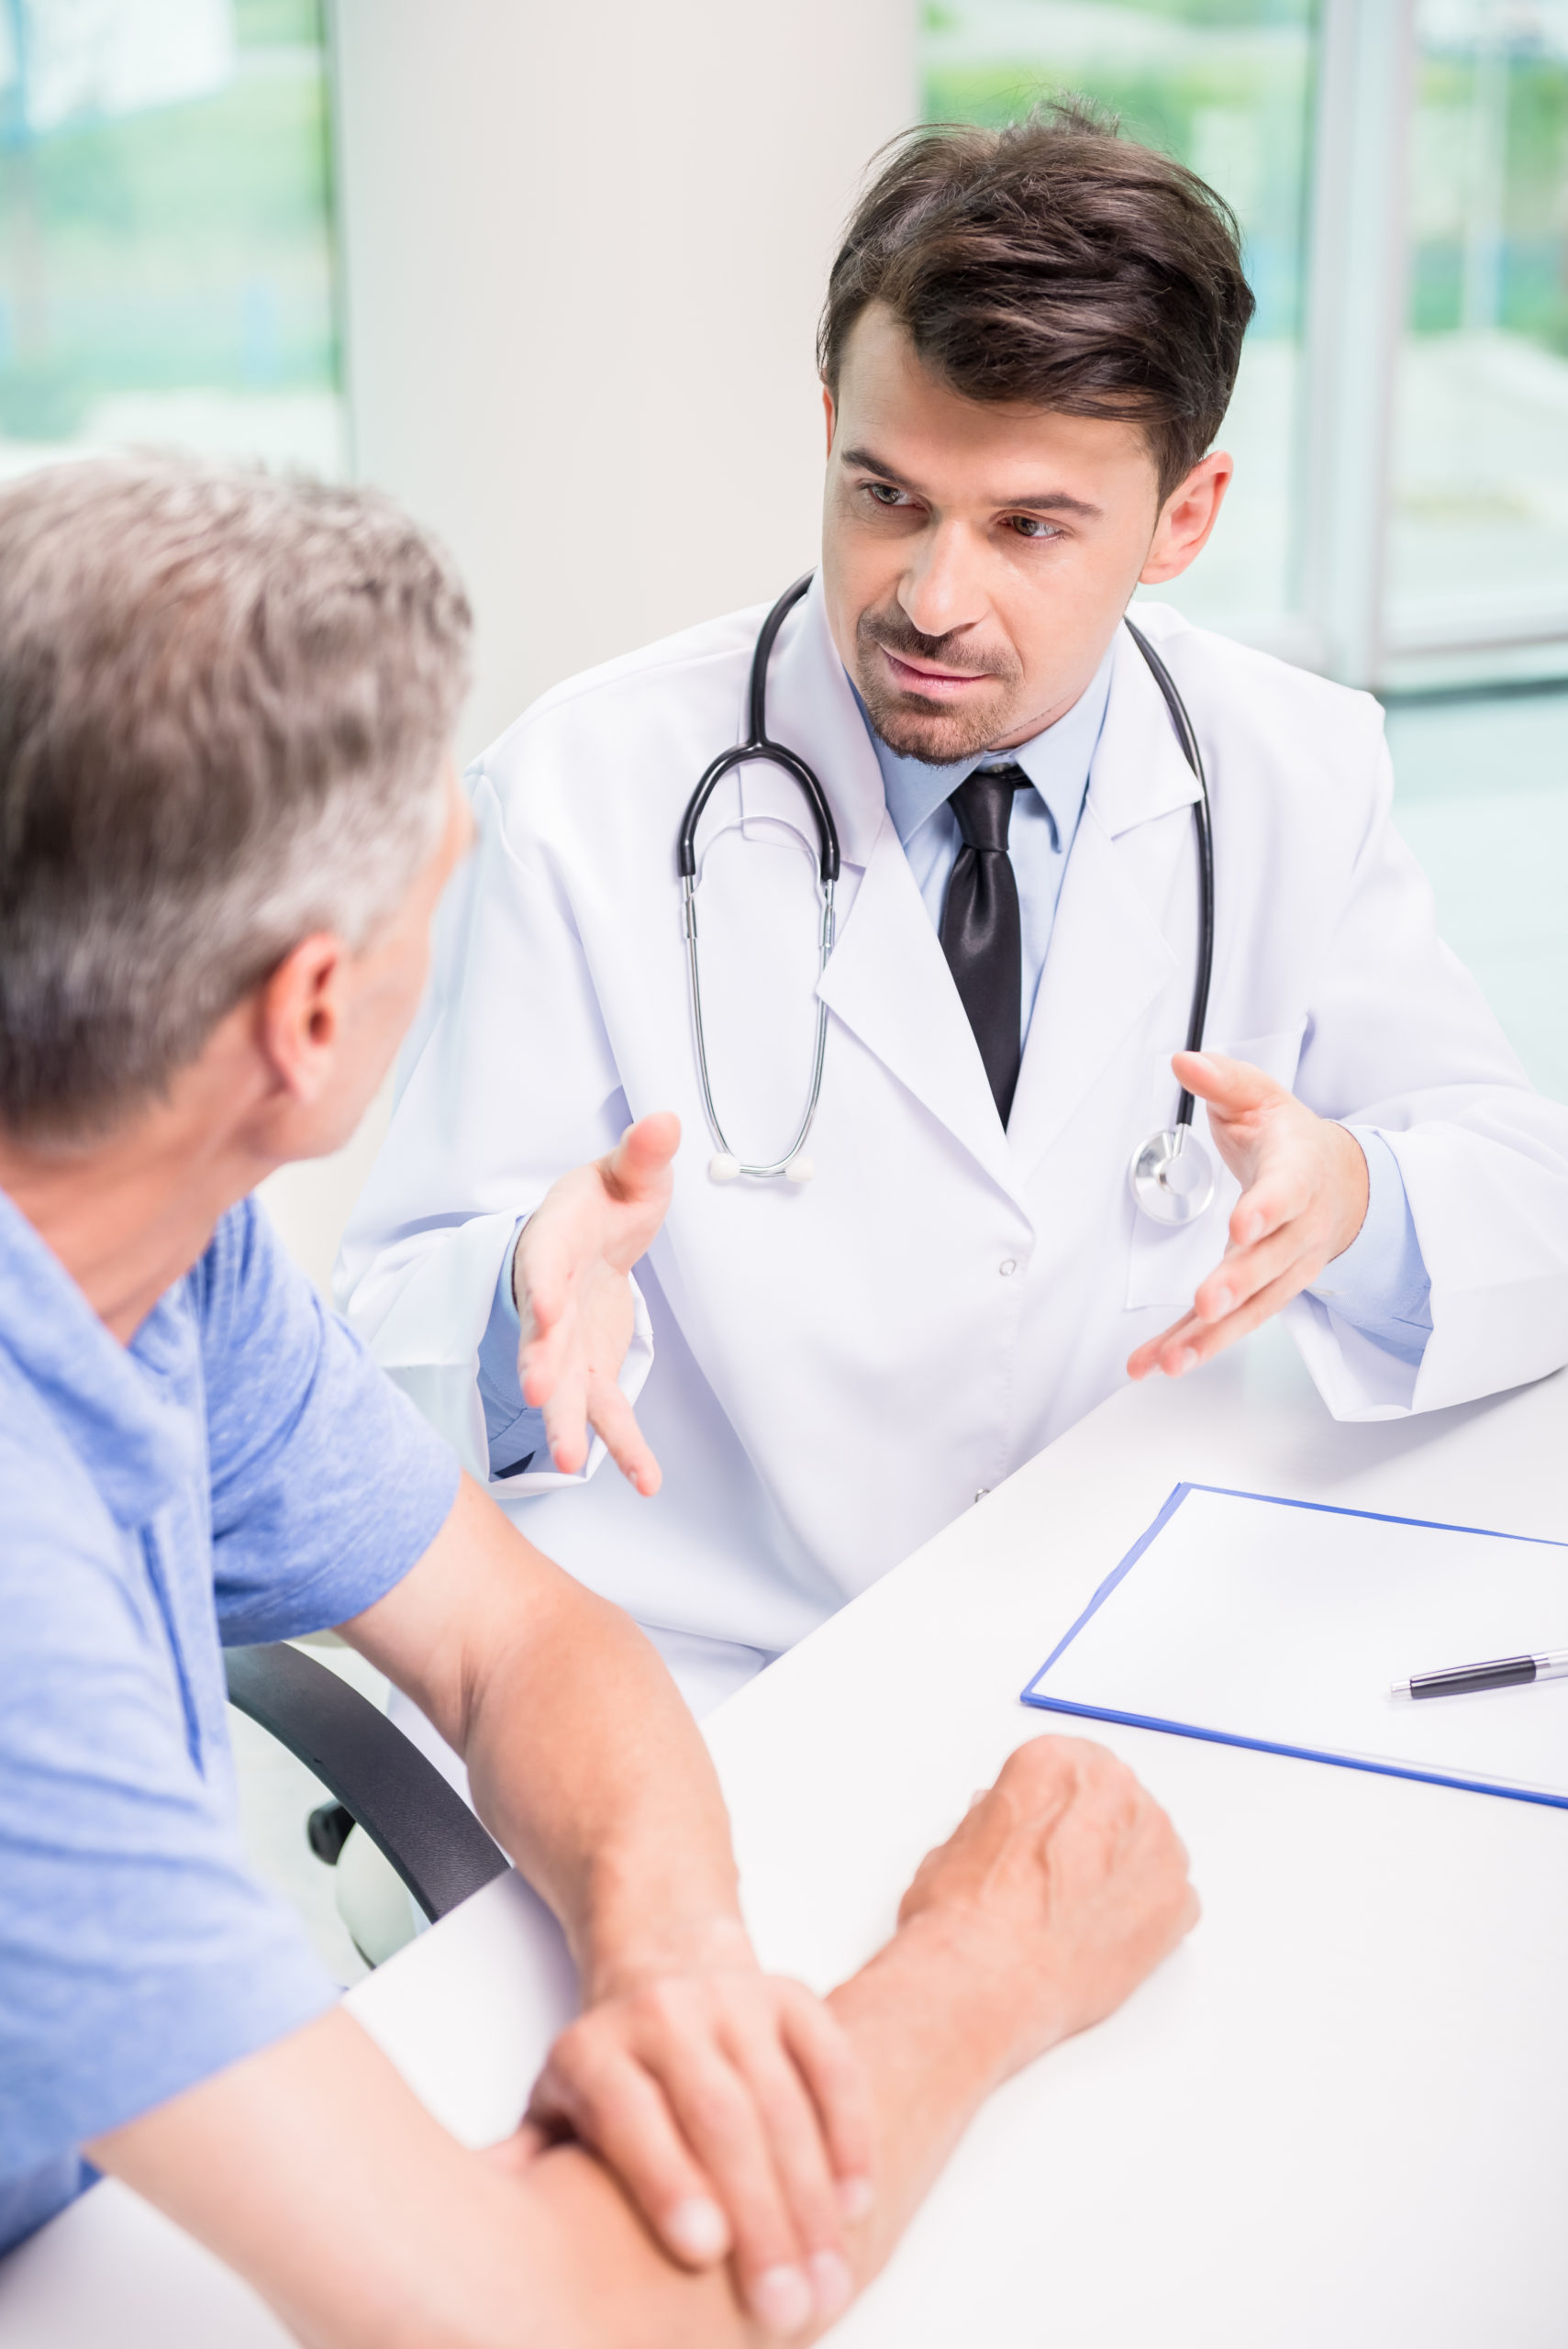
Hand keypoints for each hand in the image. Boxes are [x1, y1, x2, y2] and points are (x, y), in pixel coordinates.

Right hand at [513, 1112, 679, 1490]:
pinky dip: (625, 1448)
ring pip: (564, 1388)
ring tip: (572, 1462)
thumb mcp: (625, 1171)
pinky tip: (648, 1481)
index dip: (543, 1286)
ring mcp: (566, 1344)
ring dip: (567, 1423)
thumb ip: (643, 1153)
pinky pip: (607, 1414)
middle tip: (540, 1395)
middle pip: (540, 1336)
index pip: (544, 1264)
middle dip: (540, 1365)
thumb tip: (665, 1119)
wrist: (587, 1238)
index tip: (546, 1310)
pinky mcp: (590, 1372)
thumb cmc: (602, 1202)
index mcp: (554, 1242)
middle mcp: (550, 1300)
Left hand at [526, 1934, 872, 2336]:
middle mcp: (664, 2013)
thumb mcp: (554, 2107)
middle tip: (786, 2307)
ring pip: (784, 2101)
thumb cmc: (610, 2069)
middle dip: (760, 2219)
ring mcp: (735, 1999)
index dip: (668, 2181)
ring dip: (813, 2200)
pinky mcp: (792, 1995)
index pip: (631, 2115)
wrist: (664, 1959)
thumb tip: (482, 2246)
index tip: (703, 2253)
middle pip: (721, 2118)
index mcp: (594, 2049)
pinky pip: (833, 2064)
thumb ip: (528, 2170)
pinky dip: (851, 2135)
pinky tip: (857, 2202)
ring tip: (830, 2281)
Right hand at [894, 1737, 1197, 2085]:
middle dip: (1092, 1833)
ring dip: (1123, 1870)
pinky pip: (1172, 1897)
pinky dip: (1146, 1916)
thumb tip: (1009, 1828)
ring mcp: (1156, 1844)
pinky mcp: (1179, 1900)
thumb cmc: (968, 1914)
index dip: (1052, 1806)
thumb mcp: (959, 1842)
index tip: (1044, 1831)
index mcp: (1057, 1762)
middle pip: (1114, 1799)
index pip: (1069, 1765)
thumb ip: (1000, 1822)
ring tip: (1079, 1912)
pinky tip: (1105, 1935)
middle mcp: (1114, 1790)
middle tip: (1062, 1876)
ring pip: (1147, 1845)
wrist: (989, 1978)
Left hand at [1127, 1051, 1369, 1382]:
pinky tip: (1154, 1365)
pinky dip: (1191, 1347)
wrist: (1343, 1187)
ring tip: (1171, 1362)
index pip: (1287, 1194)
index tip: (1243, 1223)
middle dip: (1239, 1286)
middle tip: (1208, 1305)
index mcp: (1299, 1176)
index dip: (1268, 1210)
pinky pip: (1228, 1328)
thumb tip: (1186, 1062)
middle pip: (1271, 1264)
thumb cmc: (1294, 1143)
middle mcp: (1297, 1232)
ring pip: (1253, 1310)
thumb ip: (1224, 1081)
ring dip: (1212, 1339)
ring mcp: (1282, 1271)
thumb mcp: (1262, 1099)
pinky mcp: (1259, 1297)